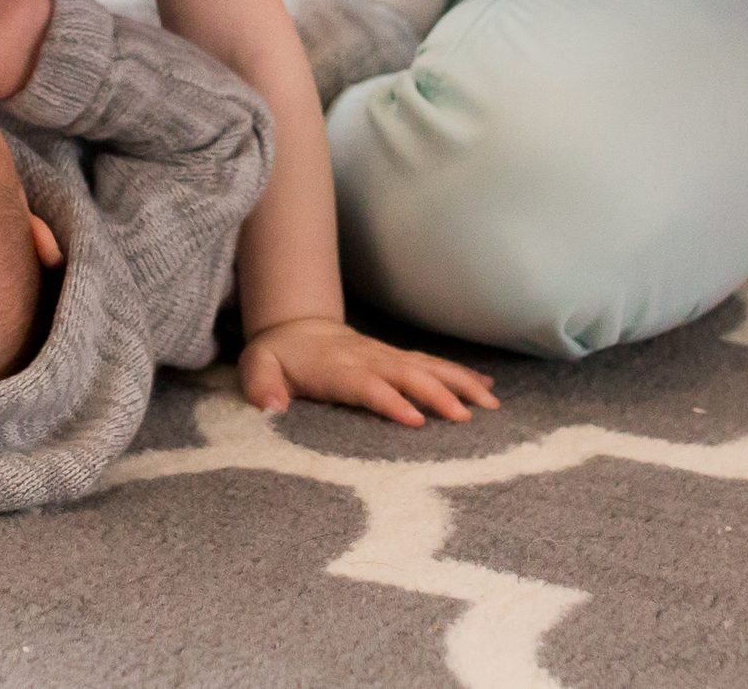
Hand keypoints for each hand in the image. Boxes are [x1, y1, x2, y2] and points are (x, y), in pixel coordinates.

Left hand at [238, 316, 498, 426]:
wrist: (296, 327)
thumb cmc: (278, 356)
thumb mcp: (257, 366)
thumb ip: (261, 385)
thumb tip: (271, 408)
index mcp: (336, 368)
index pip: (367, 385)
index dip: (390, 401)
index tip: (416, 421)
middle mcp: (367, 359)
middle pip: (407, 375)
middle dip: (437, 394)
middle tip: (467, 418)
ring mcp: (385, 357)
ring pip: (428, 367)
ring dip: (459, 383)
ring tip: (490, 404)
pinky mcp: (397, 358)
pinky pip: (432, 364)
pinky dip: (461, 375)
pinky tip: (487, 388)